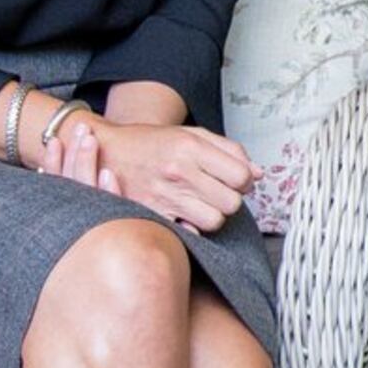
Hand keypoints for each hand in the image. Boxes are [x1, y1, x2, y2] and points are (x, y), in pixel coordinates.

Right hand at [59, 114, 254, 231]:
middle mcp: (178, 172)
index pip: (241, 176)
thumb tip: (258, 173)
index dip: (245, 181)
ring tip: (201, 203)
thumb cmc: (152, 143)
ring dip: (213, 215)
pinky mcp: (151, 215)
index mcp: (191, 147)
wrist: (108, 151)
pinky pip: (189, 233)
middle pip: (231, 202)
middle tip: (218, 192)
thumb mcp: (192, 134)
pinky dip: (192, 227)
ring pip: (214, 221)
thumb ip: (229, 150)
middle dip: (230, 199)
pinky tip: (185, 215)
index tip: (236, 180)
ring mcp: (163, 196)